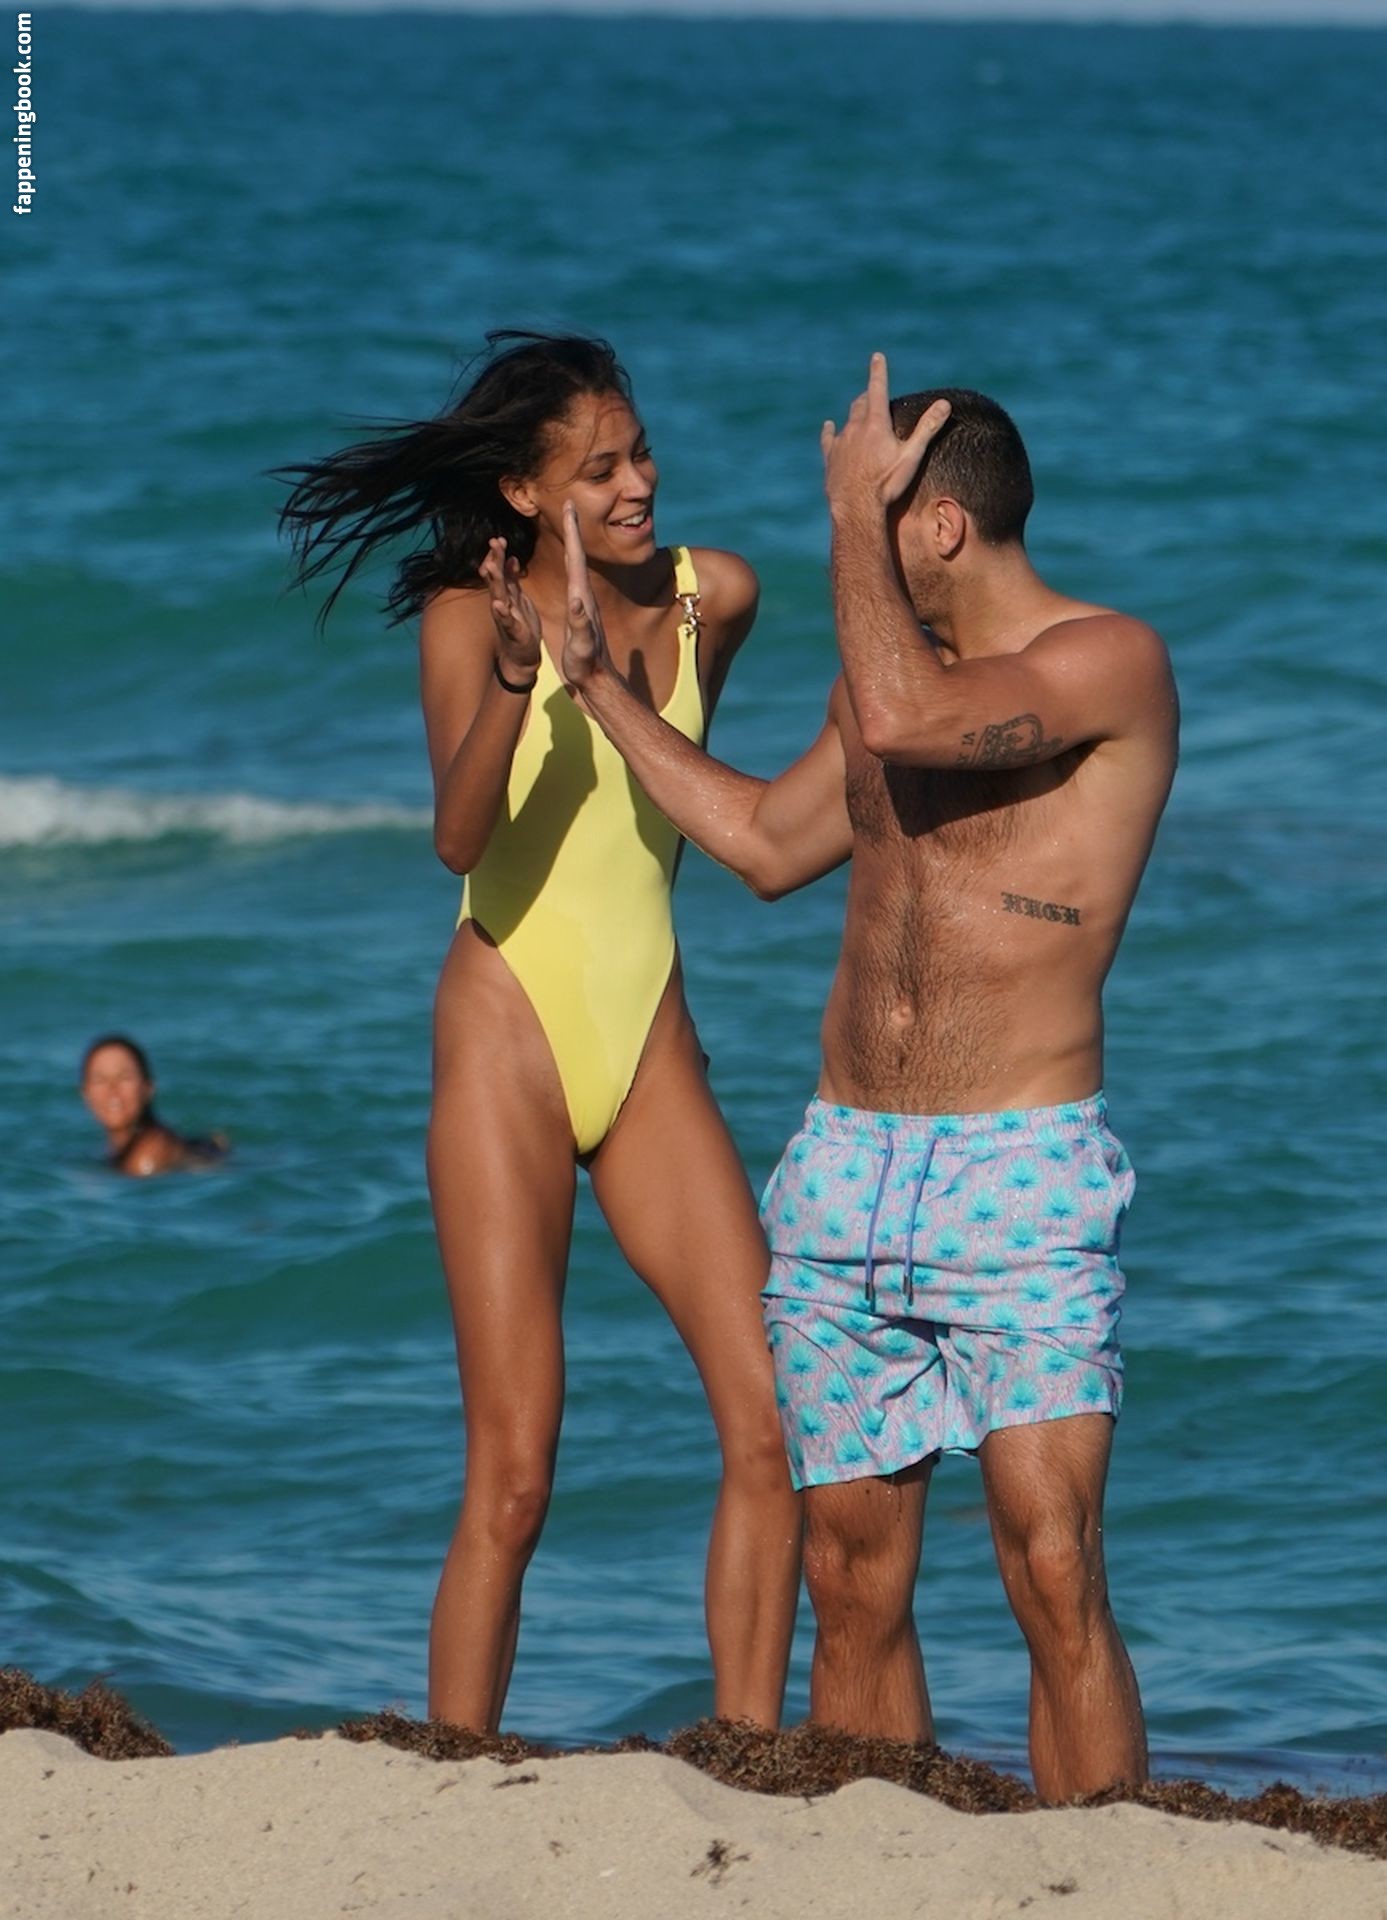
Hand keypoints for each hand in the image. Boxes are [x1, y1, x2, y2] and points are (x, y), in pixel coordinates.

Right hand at [479, 537, 541, 678]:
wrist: (522, 657)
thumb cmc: (521, 627)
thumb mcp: (518, 600)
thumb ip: (513, 580)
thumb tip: (512, 558)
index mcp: (506, 595)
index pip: (499, 571)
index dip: (497, 556)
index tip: (498, 539)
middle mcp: (502, 604)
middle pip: (497, 579)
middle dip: (495, 561)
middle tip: (495, 542)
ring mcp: (506, 618)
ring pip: (499, 596)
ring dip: (494, 582)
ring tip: (490, 567)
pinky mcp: (514, 633)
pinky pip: (507, 621)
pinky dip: (502, 613)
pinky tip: (498, 604)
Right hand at [561, 501, 613, 689]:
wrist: (597, 679)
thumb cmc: (586, 664)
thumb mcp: (582, 644)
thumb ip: (580, 623)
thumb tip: (577, 601)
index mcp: (581, 597)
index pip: (575, 557)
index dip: (572, 531)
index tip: (570, 506)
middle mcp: (583, 595)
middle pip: (576, 554)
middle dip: (572, 528)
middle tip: (569, 505)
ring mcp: (583, 601)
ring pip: (574, 564)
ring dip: (570, 542)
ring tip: (568, 524)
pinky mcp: (581, 610)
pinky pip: (572, 578)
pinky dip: (569, 563)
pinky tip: (568, 559)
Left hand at [821, 353, 950, 513]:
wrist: (856, 507)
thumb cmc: (887, 483)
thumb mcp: (912, 455)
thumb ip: (927, 428)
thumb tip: (945, 402)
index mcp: (876, 423)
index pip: (878, 388)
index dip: (878, 371)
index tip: (877, 356)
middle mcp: (855, 427)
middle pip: (861, 403)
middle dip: (869, 396)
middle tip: (874, 394)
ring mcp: (840, 442)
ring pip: (847, 420)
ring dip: (855, 414)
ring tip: (859, 411)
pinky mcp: (830, 457)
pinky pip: (829, 438)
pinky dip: (831, 431)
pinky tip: (829, 427)